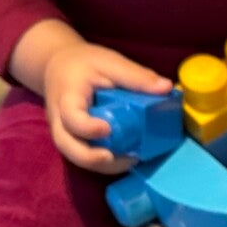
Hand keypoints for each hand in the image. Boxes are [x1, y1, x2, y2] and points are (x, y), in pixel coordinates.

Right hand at [41, 38, 170, 174]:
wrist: (59, 67)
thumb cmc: (85, 64)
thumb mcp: (110, 62)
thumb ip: (136, 76)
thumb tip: (167, 88)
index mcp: (67, 97)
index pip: (71, 117)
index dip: (87, 127)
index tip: (106, 129)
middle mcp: (60, 120)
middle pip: (67, 146)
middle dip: (91, 158)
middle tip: (115, 158)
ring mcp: (64, 133)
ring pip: (75, 157)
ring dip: (101, 165)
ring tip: (129, 160)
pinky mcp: (73, 141)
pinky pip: (84, 158)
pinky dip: (103, 163)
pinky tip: (125, 158)